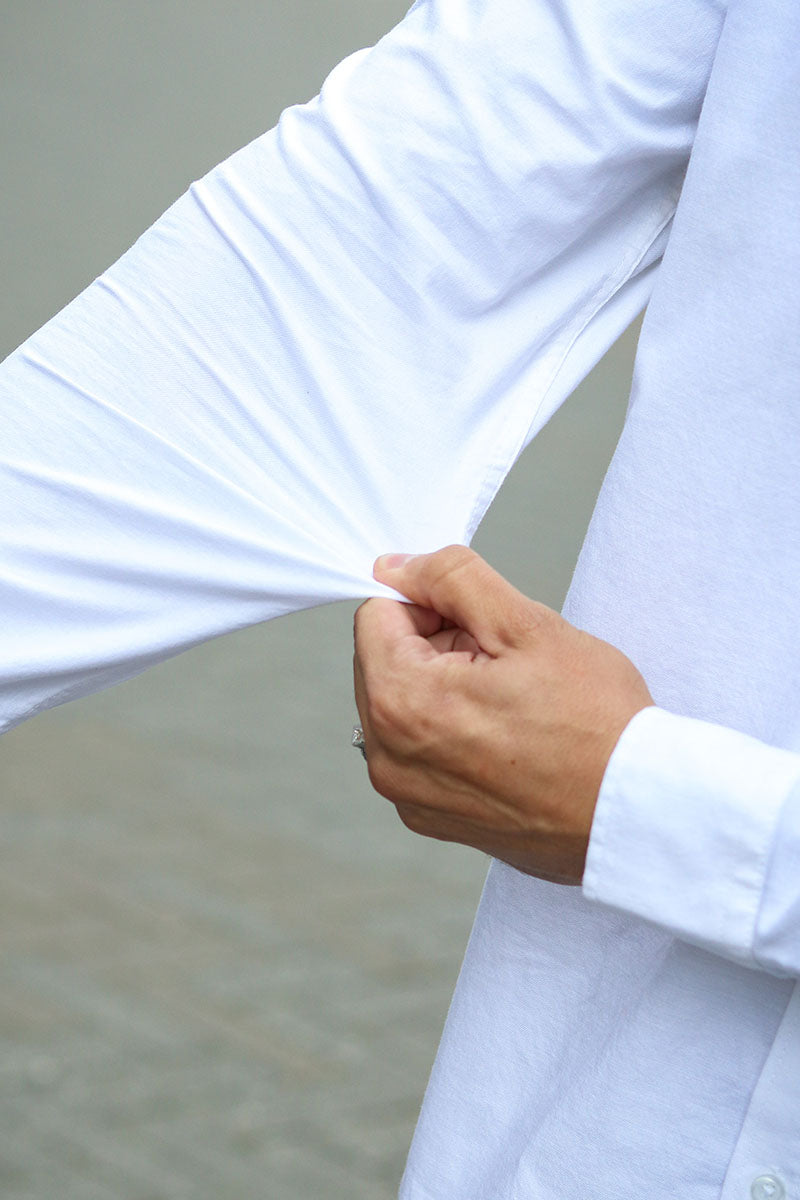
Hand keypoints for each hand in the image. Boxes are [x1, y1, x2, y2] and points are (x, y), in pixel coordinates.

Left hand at [353, 545, 652, 884]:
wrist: (637, 813)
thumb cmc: (596, 726)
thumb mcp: (526, 624)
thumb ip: (450, 579)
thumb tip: (395, 567)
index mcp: (399, 703)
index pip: (377, 614)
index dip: (431, 603)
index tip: (480, 622)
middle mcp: (388, 758)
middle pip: (385, 661)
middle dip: (437, 647)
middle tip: (506, 665)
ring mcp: (408, 795)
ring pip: (403, 705)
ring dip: (446, 688)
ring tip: (511, 704)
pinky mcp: (433, 818)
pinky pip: (421, 751)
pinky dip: (453, 733)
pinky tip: (508, 738)